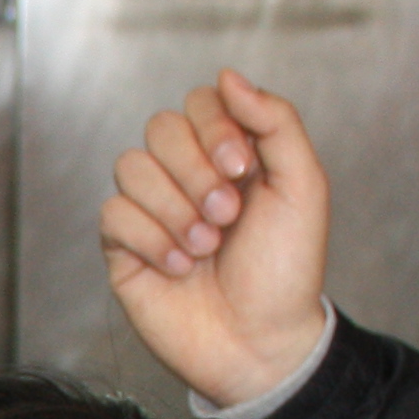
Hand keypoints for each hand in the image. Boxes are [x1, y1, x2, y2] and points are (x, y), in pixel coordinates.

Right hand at [98, 67, 333, 408]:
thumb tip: (228, 76)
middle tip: (227, 214)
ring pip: (131, 167)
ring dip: (174, 208)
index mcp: (229, 154)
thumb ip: (275, 121)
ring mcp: (152, 210)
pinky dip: (151, 240)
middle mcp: (186, 176)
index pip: (200, 103)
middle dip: (195, 171)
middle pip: (160, 128)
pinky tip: (180, 268)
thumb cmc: (286, 272)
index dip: (215, 129)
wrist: (261, 343)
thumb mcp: (303, 186)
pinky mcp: (123, 248)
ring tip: (206, 247)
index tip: (244, 170)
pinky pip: (114, 214)